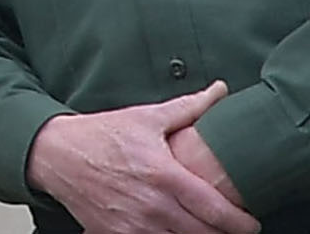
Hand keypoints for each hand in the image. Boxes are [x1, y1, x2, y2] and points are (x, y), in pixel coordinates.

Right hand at [27, 87, 259, 233]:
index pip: (216, 211)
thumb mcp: (147, 117)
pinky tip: (175, 231)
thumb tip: (221, 89)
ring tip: (206, 229)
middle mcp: (152, 205)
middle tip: (234, 228)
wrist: (56, 154)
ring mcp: (134, 226)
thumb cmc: (103, 134)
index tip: (252, 223)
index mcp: (164, 175)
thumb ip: (189, 108)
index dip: (242, 223)